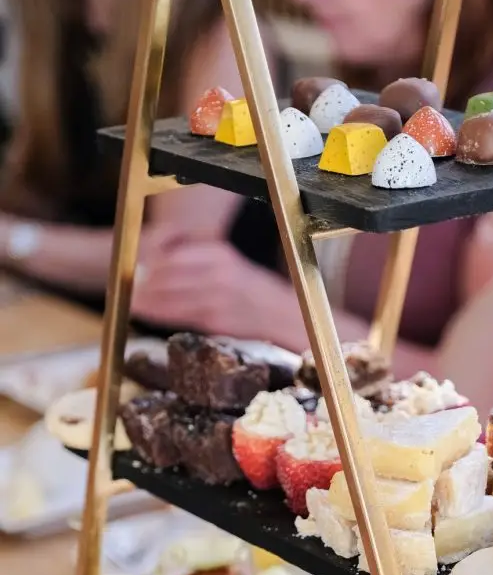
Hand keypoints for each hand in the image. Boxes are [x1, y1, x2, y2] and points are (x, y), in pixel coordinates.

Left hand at [132, 239, 278, 338]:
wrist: (287, 317)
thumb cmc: (258, 295)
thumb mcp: (233, 267)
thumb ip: (202, 264)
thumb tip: (164, 267)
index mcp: (219, 254)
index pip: (172, 255)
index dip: (148, 262)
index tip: (132, 268)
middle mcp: (217, 272)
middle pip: (166, 274)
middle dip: (141, 281)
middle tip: (123, 285)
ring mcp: (217, 297)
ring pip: (169, 295)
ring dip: (144, 298)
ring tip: (129, 300)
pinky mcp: (217, 320)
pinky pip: (179, 315)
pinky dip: (158, 313)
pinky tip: (144, 313)